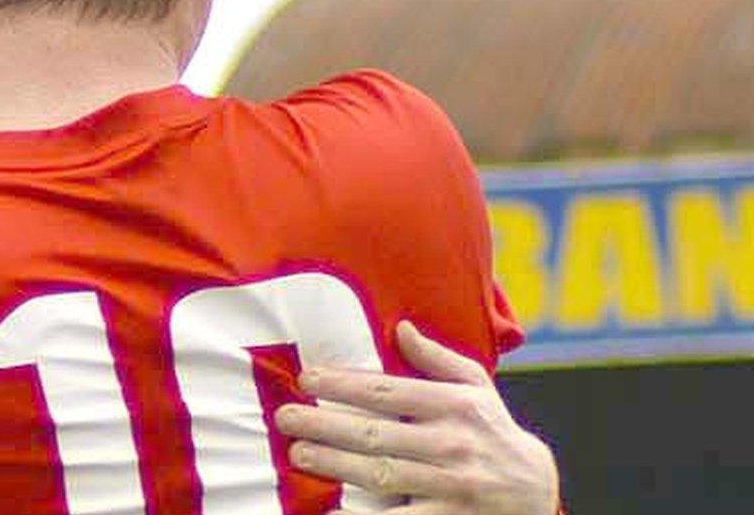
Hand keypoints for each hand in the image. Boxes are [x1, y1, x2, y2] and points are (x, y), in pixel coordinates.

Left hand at [274, 320, 558, 514]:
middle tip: (284, 417)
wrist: (537, 492)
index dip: (344, 384)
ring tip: (299, 453)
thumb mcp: (478, 389)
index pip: (389, 392)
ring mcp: (452, 485)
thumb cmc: (494, 432)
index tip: (307, 379)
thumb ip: (438, 359)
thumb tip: (401, 327)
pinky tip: (331, 510)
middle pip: (377, 434)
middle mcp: (453, 444)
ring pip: (382, 475)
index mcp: (456, 406)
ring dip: (336, 464)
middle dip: (326, 425)